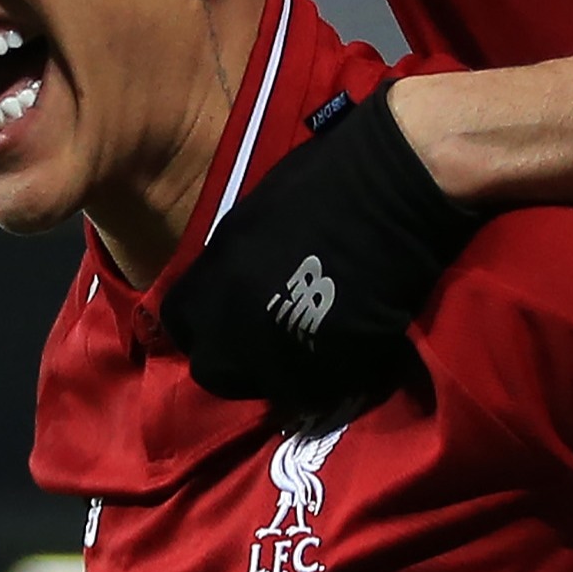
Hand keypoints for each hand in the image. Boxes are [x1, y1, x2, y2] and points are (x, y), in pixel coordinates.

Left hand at [163, 94, 481, 412]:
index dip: (202, 324)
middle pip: (215, 370)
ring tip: (311, 343)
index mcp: (212, 282)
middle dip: (236, 360)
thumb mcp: (252, 218)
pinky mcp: (335, 372)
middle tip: (266, 339)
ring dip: (284, 372)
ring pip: (269, 388)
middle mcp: (236, 329)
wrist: (393, 188)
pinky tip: (344, 347)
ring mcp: (284, 356)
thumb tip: (230, 286)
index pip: (179, 325)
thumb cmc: (324, 180)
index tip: (223, 318)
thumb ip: (231, 264)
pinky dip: (328, 377)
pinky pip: (320, 391)